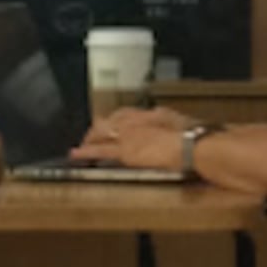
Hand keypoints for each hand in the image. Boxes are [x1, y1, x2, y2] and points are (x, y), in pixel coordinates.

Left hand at [74, 107, 189, 173]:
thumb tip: (159, 119)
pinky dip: (86, 151)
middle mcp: (133, 121)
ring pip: (102, 134)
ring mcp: (127, 135)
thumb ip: (163, 120)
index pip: (124, 114)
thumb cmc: (191, 134)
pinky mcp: (124, 152)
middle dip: (99, 128)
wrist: (190, 145)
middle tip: (92, 135)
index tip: (109, 123)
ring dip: (91, 138)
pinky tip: (75, 154)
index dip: (114, 120)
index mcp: (147, 113)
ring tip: (81, 145)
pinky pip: (100, 150)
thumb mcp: (176, 121)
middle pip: (109, 122)